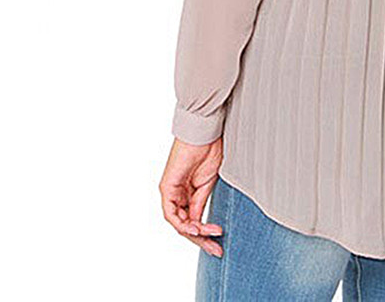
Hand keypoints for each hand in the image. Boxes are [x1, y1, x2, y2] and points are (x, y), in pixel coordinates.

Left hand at [159, 136, 224, 256]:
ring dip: (195, 234)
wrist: (205, 133)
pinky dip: (184, 224)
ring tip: (211, 236)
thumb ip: (201, 203)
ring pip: (178, 223)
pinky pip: (172, 214)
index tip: (218, 243)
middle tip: (215, 250)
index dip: (205, 234)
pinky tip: (198, 228)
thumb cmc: (210, 150)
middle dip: (201, 240)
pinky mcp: (166, 188)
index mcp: (188, 192)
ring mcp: (171, 192)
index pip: (193, 220)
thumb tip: (201, 224)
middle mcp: (177, 194)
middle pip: (185, 225)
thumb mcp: (208, 184)